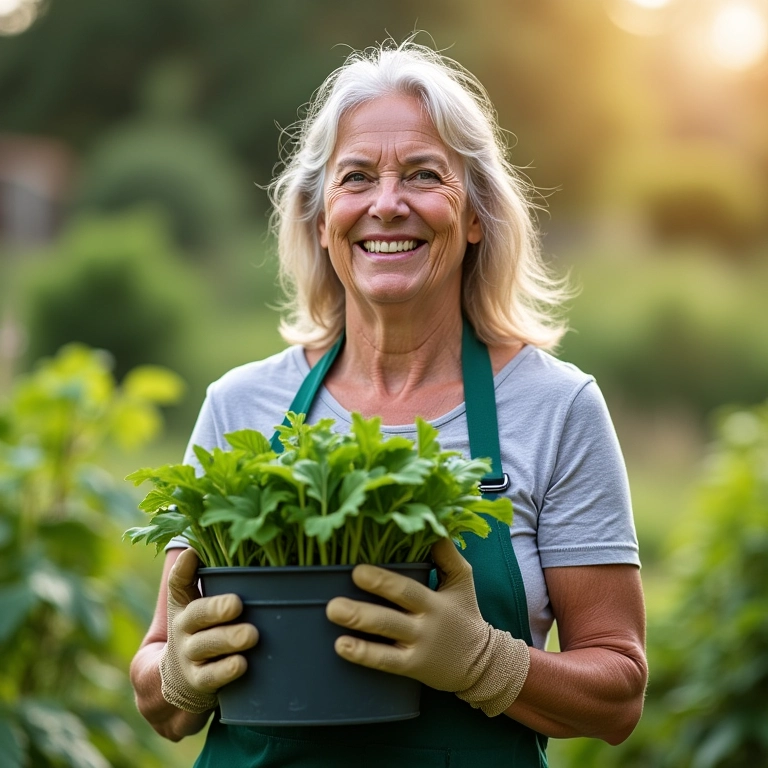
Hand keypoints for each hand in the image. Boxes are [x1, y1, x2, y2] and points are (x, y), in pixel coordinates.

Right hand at [159, 548, 258, 712]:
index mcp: (185, 605)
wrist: (178, 683)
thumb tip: (252, 542)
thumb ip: (220, 582)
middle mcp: (183, 628)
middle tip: (237, 604)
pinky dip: (226, 671)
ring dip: (228, 639)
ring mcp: (189, 656)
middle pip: (196, 615)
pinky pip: (210, 677)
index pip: (178, 584)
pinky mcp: (198, 682)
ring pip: (205, 646)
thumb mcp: (202, 607)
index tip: (192, 554)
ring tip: (250, 635)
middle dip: (216, 608)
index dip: (183, 569)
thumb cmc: (206, 632)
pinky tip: (242, 664)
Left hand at [326, 538, 529, 715]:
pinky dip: (363, 654)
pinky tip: (340, 646)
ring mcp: (418, 647)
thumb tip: (431, 521)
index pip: (407, 589)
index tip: (356, 570)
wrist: (482, 663)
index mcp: (435, 601)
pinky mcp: (412, 667)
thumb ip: (446, 552)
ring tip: (332, 615)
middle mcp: (425, 624)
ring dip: (358, 627)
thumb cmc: (465, 613)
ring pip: (386, 637)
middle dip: (363, 608)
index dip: (383, 581)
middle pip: (392, 615)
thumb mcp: (462, 579)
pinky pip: (385, 661)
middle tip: (333, 601)